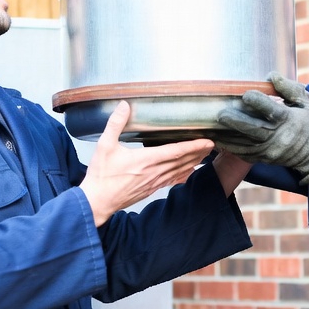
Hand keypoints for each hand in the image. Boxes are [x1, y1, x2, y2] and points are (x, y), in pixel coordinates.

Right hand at [80, 102, 213, 225]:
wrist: (97, 201)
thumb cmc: (101, 176)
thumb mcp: (105, 146)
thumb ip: (116, 124)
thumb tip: (124, 106)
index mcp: (147, 160)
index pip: (176, 151)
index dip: (193, 146)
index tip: (207, 141)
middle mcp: (154, 172)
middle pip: (183, 161)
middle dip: (199, 152)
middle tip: (211, 145)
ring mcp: (154, 182)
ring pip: (180, 171)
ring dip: (193, 162)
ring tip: (204, 155)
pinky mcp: (150, 189)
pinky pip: (172, 181)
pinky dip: (183, 175)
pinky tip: (188, 172)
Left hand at [213, 72, 308, 186]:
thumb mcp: (305, 102)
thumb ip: (289, 89)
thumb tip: (271, 76)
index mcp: (289, 120)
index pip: (272, 111)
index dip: (258, 102)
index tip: (246, 94)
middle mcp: (278, 137)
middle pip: (254, 130)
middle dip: (236, 122)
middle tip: (220, 114)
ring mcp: (270, 150)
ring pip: (245, 145)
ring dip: (227, 137)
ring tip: (211, 128)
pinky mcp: (264, 159)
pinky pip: (244, 155)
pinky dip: (230, 148)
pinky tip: (217, 140)